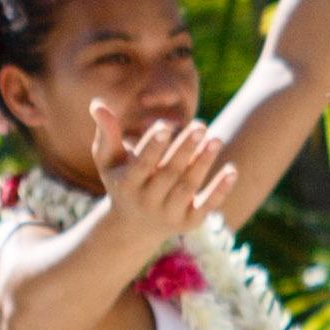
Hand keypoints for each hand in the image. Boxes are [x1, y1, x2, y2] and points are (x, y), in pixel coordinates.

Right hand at [89, 106, 236, 250]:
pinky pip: (207, 206)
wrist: (134, 225)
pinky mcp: (188, 223)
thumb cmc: (122, 180)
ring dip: (204, 163)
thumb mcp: (109, 159)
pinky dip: (220, 189)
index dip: (153, 146)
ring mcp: (168, 215)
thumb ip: (107, 132)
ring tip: (216, 139)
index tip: (165, 125)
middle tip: (200, 125)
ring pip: (188, 187)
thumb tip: (98, 103)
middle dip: (185, 149)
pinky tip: (232, 170)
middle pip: (169, 174)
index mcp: (126, 185)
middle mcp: (147, 202)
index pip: (141, 165)